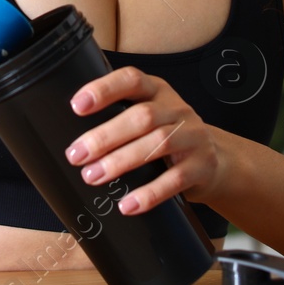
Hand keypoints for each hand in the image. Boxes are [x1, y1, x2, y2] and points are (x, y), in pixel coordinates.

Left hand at [63, 67, 225, 215]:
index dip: (104, 89)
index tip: (77, 105)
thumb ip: (119, 115)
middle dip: (105, 136)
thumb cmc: (169, 136)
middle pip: (142, 117)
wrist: (217, 161)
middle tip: (76, 155)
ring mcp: (192, 136)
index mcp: (157, 91)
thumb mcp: (151, 116)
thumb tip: (66, 132)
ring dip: (121, 162)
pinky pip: (175, 180)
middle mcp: (176, 109)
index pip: (131, 80)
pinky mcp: (201, 166)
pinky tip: (127, 205)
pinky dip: (149, 194)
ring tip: (92, 176)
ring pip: (157, 144)